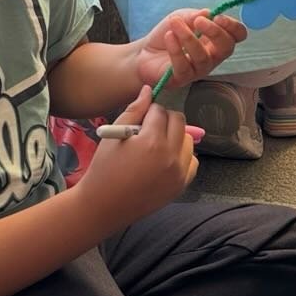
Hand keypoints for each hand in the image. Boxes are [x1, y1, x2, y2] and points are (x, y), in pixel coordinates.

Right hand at [76, 86, 196, 230]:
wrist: (103, 206)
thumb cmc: (104, 168)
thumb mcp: (114, 134)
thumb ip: (134, 110)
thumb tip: (149, 90)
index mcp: (152, 142)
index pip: (160, 111)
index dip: (148, 112)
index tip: (140, 121)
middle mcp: (170, 157)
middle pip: (178, 121)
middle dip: (164, 120)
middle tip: (148, 130)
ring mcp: (178, 173)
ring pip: (188, 140)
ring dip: (175, 137)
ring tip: (155, 146)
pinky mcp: (181, 186)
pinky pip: (191, 161)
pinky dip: (182, 156)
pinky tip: (164, 160)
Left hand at [136, 10, 246, 91]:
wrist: (144, 52)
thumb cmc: (169, 34)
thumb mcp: (181, 18)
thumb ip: (195, 16)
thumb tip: (208, 13)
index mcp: (216, 39)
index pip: (237, 35)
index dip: (233, 26)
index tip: (218, 17)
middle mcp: (212, 55)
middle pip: (227, 48)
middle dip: (215, 32)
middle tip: (198, 21)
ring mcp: (198, 69)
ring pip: (203, 57)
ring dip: (189, 37)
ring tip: (175, 24)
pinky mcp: (182, 78)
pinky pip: (184, 65)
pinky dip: (176, 49)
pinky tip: (169, 36)